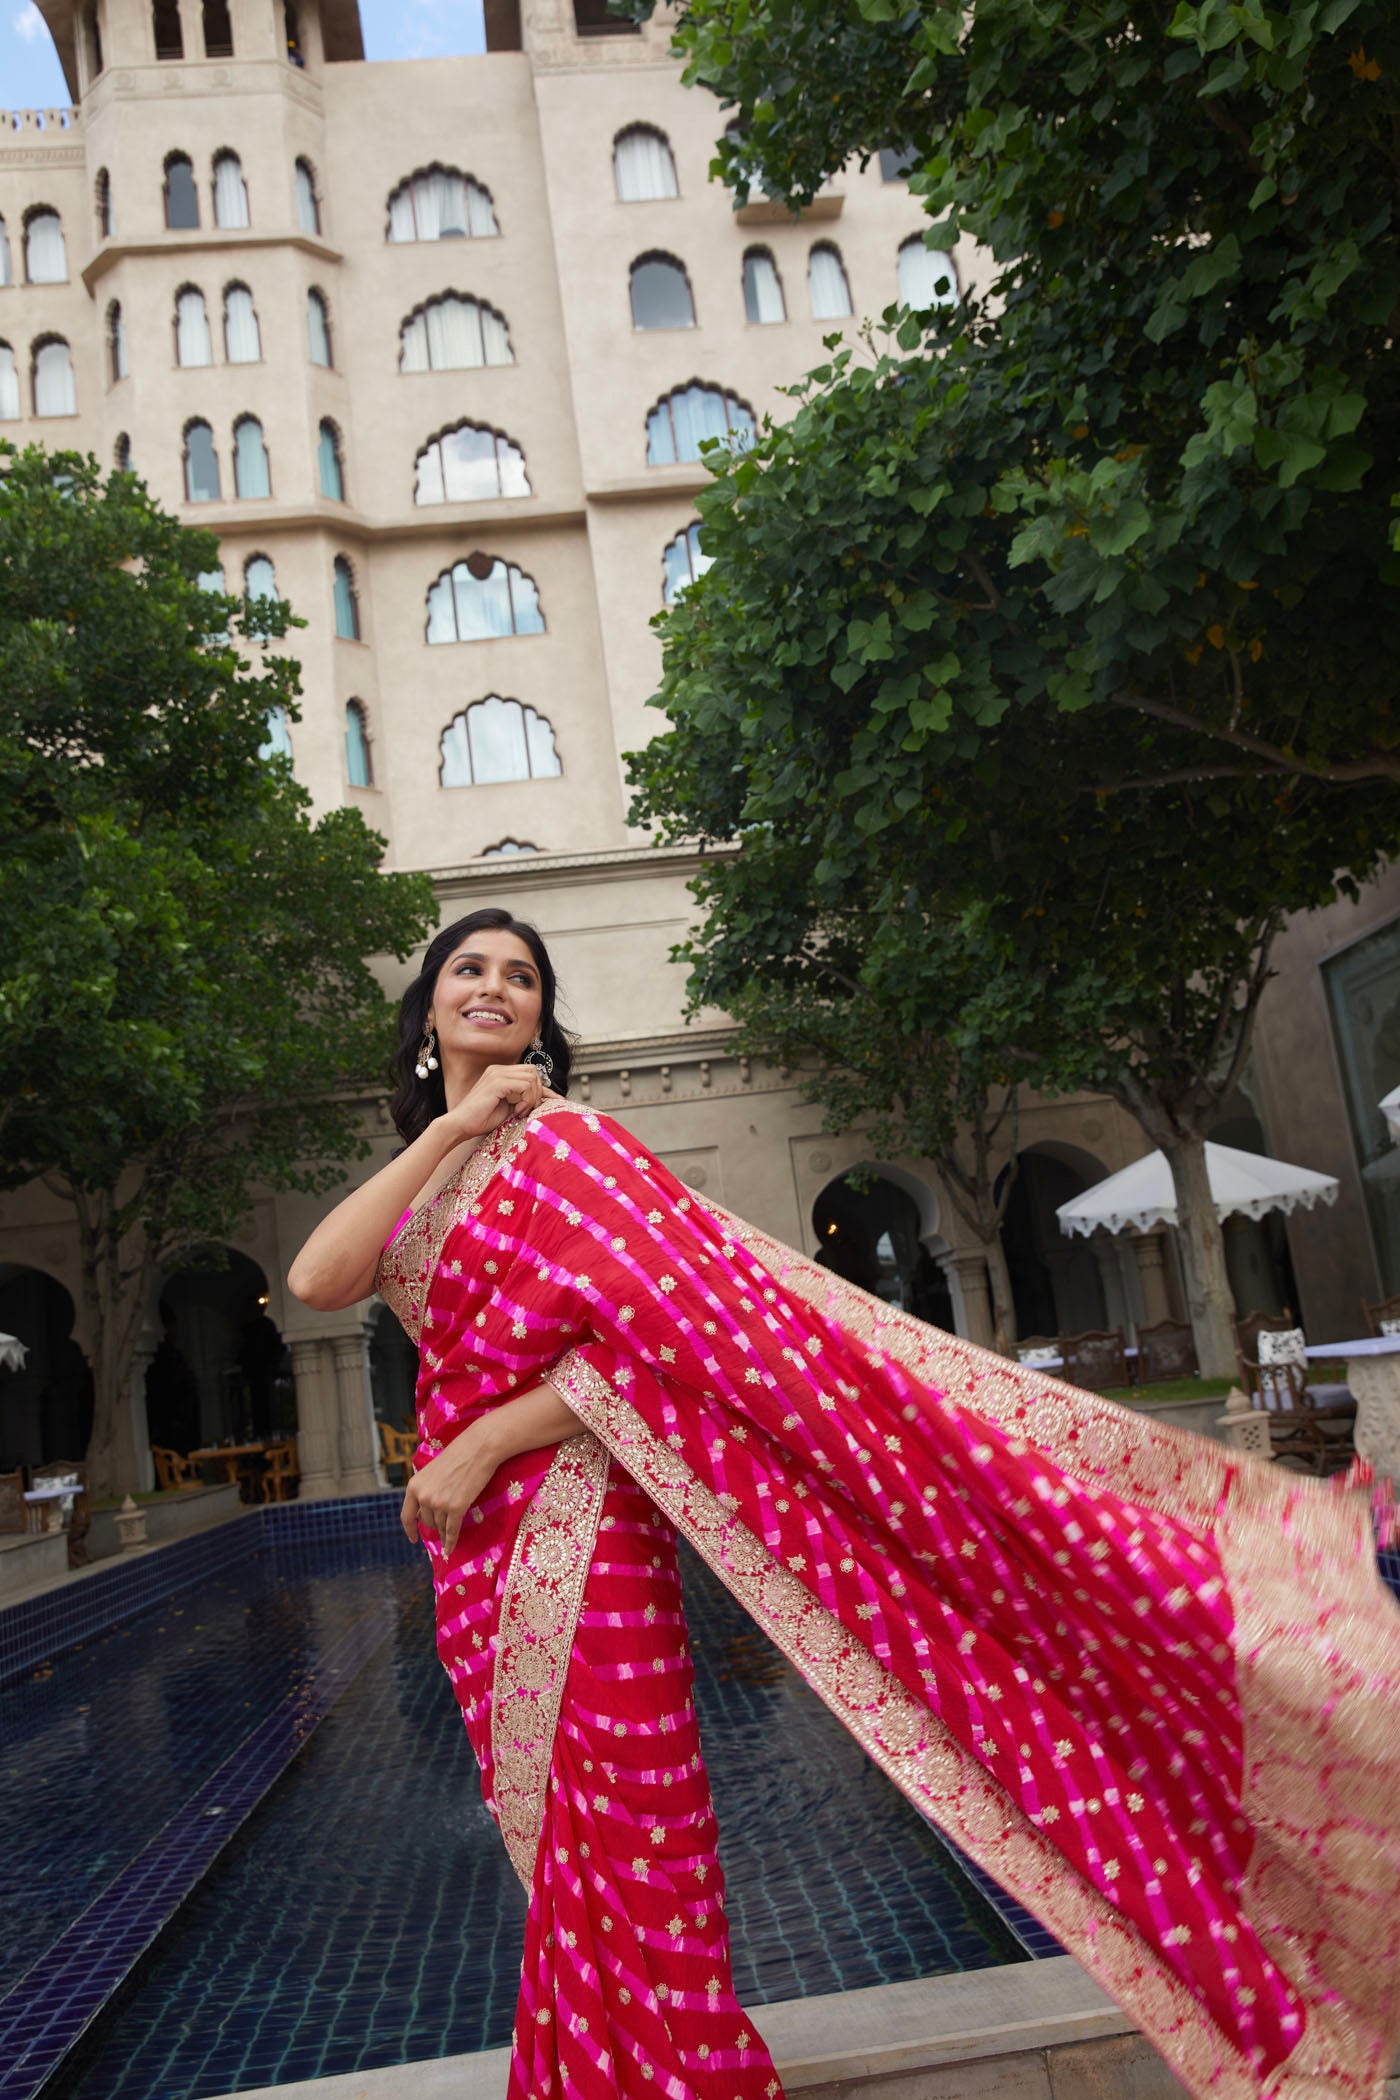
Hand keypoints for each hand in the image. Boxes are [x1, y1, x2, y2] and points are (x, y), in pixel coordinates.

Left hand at [401, 1418, 500, 1558]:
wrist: (478, 1447)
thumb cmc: (458, 1455)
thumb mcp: (433, 1472)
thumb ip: (426, 1489)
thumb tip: (425, 1511)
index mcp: (414, 1485)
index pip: (407, 1515)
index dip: (409, 1530)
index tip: (413, 1539)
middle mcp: (423, 1496)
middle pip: (427, 1521)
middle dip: (434, 1525)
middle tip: (443, 1526)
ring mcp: (439, 1503)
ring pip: (440, 1526)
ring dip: (444, 1532)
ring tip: (449, 1537)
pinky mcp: (456, 1508)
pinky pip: (451, 1531)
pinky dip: (451, 1542)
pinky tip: (450, 1549)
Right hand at [445, 1063, 544, 1142]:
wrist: (460, 1125)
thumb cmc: (480, 1119)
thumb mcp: (509, 1108)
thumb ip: (523, 1100)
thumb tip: (545, 1100)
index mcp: (500, 1074)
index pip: (530, 1074)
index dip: (544, 1089)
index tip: (556, 1102)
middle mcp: (498, 1070)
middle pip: (533, 1072)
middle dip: (537, 1092)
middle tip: (527, 1109)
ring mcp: (497, 1074)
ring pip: (532, 1077)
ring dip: (531, 1097)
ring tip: (520, 1111)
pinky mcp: (497, 1082)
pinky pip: (525, 1085)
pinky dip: (526, 1099)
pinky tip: (516, 1110)